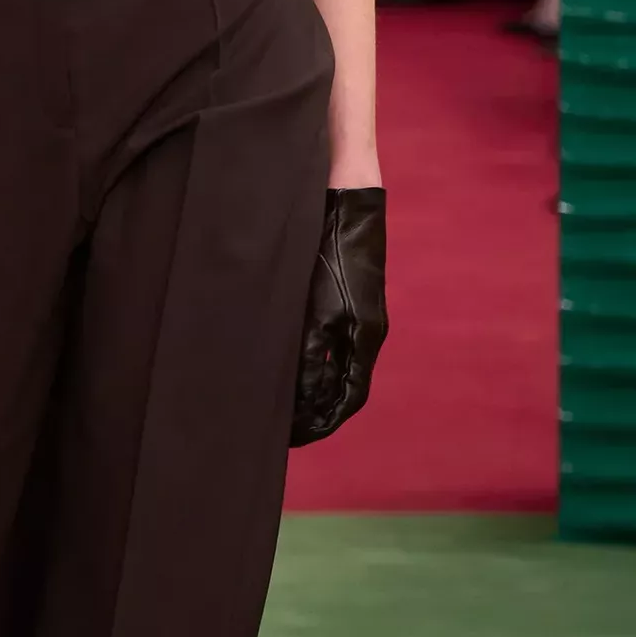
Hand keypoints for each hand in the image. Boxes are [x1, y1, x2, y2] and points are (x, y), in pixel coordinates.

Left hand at [290, 188, 387, 446]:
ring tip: (269, 399)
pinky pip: (319, 339)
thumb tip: (304, 400)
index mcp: (366, 338)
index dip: (323, 421)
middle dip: (311, 408)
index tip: (295, 438)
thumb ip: (313, 357)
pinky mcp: (335, 294)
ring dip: (304, 384)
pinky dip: (300, 357)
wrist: (340, 198)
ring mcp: (351, 311)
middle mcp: (362, 329)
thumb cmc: (334, 252)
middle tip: (277, 427)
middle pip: (338, 383)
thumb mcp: (320, 311)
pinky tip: (273, 357)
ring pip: (328, 362)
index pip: (348, 397)